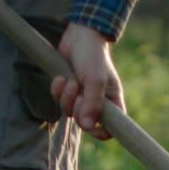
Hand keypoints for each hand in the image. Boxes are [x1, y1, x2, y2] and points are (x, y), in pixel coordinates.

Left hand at [51, 23, 124, 140]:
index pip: (111, 129)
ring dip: (65, 97)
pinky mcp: (67, 91)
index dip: (101, 133)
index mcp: (112, 102)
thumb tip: (87, 127)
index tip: (91, 128)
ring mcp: (81, 97)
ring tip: (68, 80)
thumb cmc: (93, 56)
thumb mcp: (95, 80)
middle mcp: (97, 103)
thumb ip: (92, 104)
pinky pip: (58, 101)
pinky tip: (60, 77)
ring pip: (69, 112)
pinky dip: (57, 90)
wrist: (79, 36)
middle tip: (77, 90)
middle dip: (76, 108)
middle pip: (84, 122)